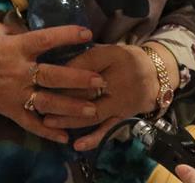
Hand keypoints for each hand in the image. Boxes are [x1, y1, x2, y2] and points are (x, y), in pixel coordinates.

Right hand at [0, 21, 103, 143]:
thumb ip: (17, 30)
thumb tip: (37, 31)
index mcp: (15, 48)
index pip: (46, 40)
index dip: (67, 35)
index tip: (87, 33)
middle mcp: (19, 72)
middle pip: (53, 75)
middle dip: (78, 79)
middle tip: (99, 81)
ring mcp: (15, 94)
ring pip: (47, 102)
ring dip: (71, 107)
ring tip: (92, 109)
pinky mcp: (9, 110)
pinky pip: (30, 123)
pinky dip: (47, 131)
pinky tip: (65, 137)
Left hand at [44, 42, 178, 151]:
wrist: (156, 74)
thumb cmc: (125, 59)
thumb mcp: (108, 50)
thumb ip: (86, 57)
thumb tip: (57, 64)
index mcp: (113, 57)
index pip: (85, 64)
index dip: (64, 70)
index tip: (43, 73)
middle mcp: (118, 81)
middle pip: (87, 90)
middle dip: (62, 97)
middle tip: (38, 100)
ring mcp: (121, 102)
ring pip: (93, 113)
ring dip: (69, 119)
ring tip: (48, 122)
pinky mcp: (123, 117)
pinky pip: (108, 130)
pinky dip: (93, 138)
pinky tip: (76, 144)